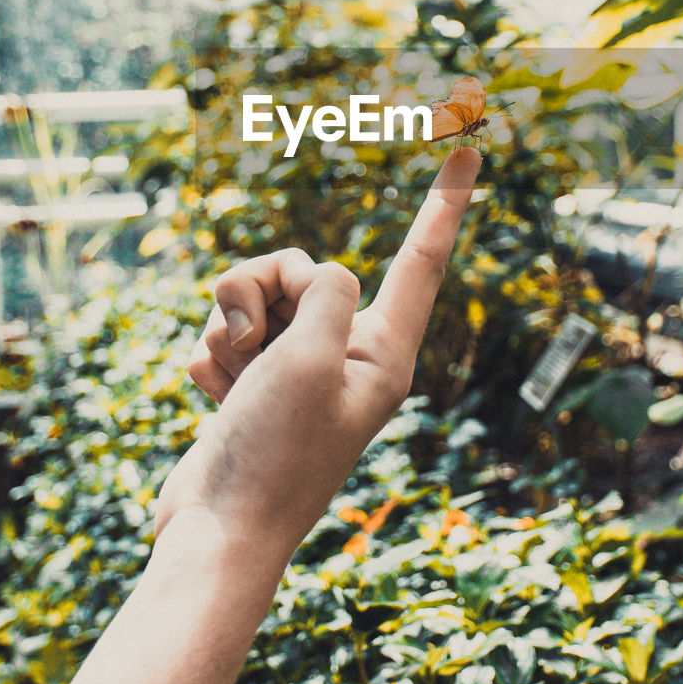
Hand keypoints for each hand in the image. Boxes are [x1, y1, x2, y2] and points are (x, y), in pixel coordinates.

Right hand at [154, 148, 481, 554]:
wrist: (213, 533)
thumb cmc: (273, 453)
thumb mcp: (311, 356)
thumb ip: (325, 293)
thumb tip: (318, 277)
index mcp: (384, 351)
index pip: (420, 262)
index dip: (444, 205)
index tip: (470, 150)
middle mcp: (345, 353)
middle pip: (306, 269)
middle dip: (264, 286)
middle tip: (258, 343)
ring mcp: (298, 368)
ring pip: (256, 294)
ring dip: (229, 323)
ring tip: (233, 374)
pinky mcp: (255, 382)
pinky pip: (227, 332)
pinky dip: (212, 356)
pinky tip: (215, 399)